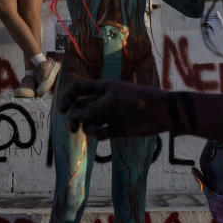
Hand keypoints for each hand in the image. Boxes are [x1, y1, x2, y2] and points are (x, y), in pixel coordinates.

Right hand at [58, 80, 172, 137]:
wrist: (160, 112)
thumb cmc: (137, 100)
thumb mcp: (112, 100)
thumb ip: (92, 108)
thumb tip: (73, 115)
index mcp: (102, 88)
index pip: (78, 89)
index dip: (67, 97)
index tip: (62, 109)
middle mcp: (103, 101)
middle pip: (80, 108)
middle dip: (73, 116)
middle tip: (72, 128)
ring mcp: (109, 115)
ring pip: (88, 122)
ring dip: (84, 127)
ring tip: (90, 130)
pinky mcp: (115, 129)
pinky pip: (99, 132)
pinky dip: (97, 134)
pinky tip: (104, 133)